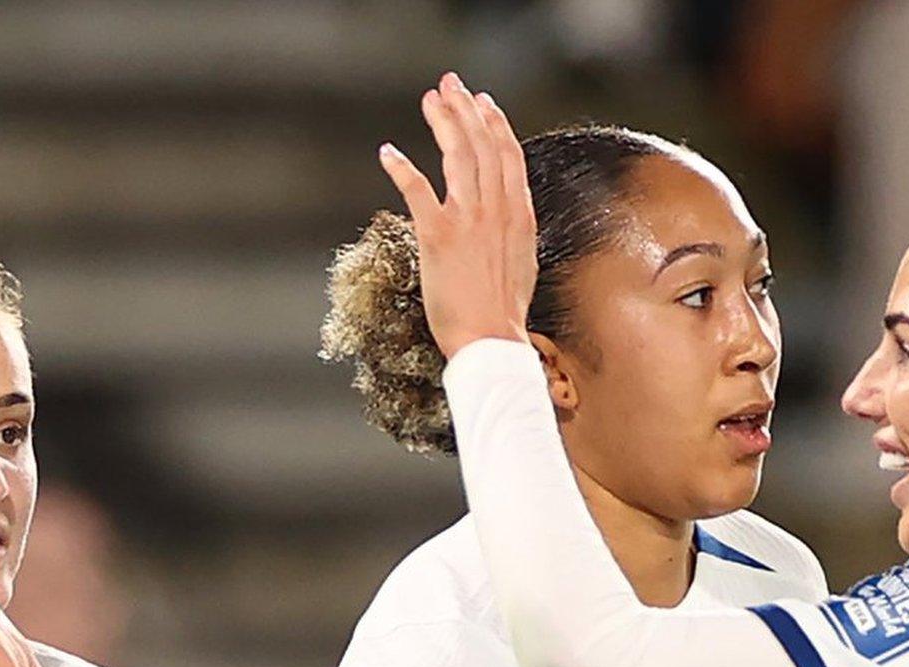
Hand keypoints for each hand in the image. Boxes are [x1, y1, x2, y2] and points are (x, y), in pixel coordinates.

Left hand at [377, 71, 536, 359]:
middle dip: (465, 109)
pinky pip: (417, 190)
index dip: (494, 123)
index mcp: (519, 215)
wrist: (491, 340)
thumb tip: (505, 214)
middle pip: (482, 145)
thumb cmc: (503, 312)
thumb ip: (513, 230)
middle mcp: (497, 209)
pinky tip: (388, 151)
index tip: (482, 102)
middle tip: (449, 84)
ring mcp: (468, 219)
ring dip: (442, 122)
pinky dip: (400, 167)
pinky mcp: (437, 235)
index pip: (508, 155)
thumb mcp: (521, 262)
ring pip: (457, 156)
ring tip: (429, 100)